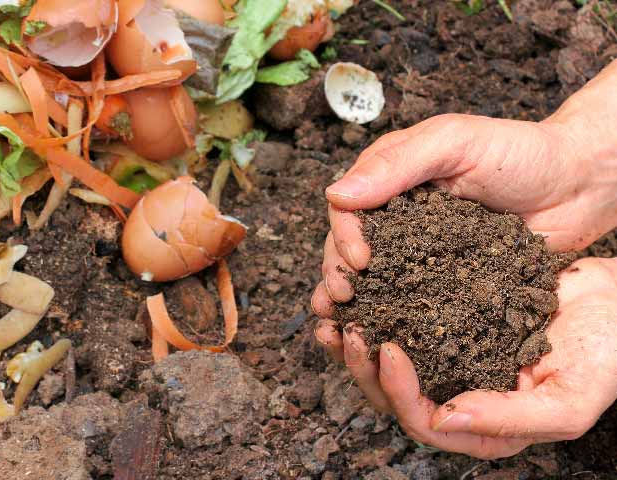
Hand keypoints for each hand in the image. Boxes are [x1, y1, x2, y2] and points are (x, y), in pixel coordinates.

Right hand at [312, 60, 616, 316]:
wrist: (581, 184)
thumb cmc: (521, 152)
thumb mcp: (455, 143)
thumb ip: (397, 164)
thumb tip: (335, 195)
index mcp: (391, 179)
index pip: (347, 208)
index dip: (344, 236)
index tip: (359, 260)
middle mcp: (398, 217)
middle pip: (351, 247)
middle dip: (339, 273)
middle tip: (344, 299)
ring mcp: (421, 251)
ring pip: (375, 278)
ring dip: (356, 302)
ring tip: (345, 326)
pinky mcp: (446, 281)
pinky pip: (414, 300)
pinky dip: (393, 318)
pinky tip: (382, 337)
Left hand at [315, 257, 616, 458]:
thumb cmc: (606, 354)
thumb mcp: (569, 398)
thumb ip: (510, 418)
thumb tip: (444, 418)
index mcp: (485, 426)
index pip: (424, 422)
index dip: (398, 391)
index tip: (386, 348)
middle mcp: (460, 395)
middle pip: (394, 396)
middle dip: (363, 367)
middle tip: (347, 330)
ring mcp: (450, 358)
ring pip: (388, 362)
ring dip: (356, 343)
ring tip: (334, 314)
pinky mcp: (446, 322)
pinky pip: (401, 321)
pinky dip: (376, 309)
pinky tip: (358, 291)